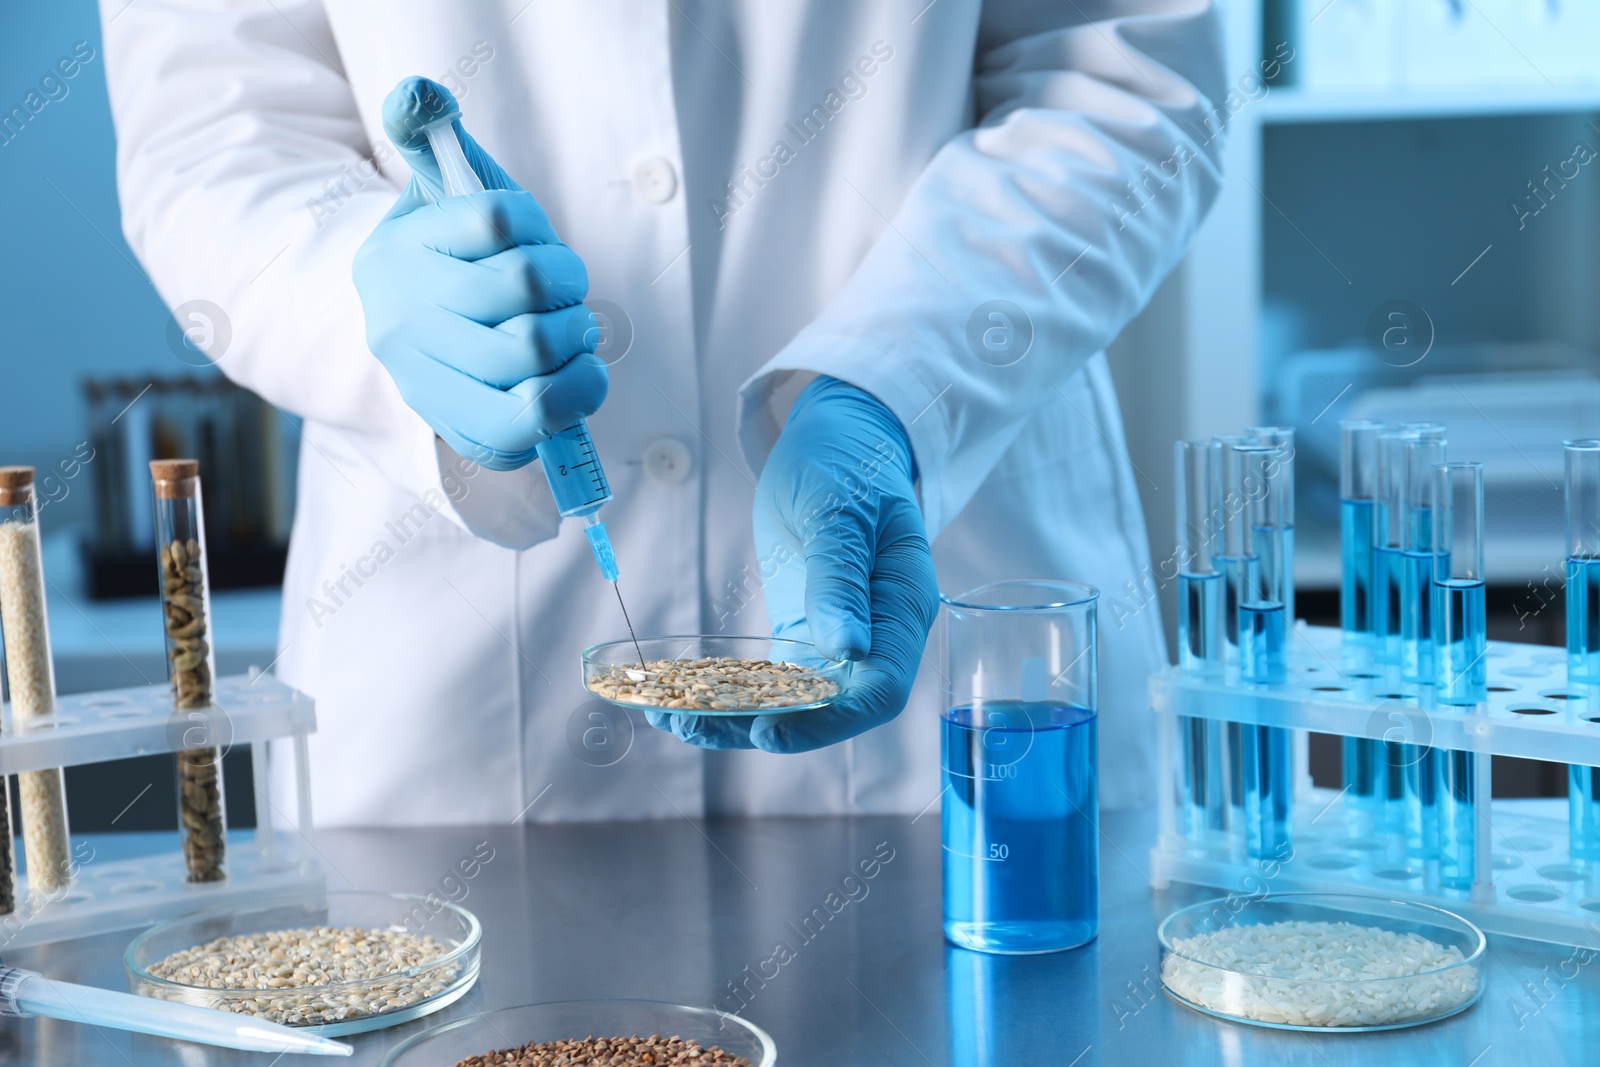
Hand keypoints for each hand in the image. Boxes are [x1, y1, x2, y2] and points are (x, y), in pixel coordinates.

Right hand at [353, 77, 603, 470]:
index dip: (538, 225)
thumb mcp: (439, 193)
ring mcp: (430, 381)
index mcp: (398, 253)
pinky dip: (580, 391)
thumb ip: (428, 132)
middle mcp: (403, 318)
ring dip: (578, 336)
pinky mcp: (467, 430)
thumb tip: (418, 94)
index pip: (497, 216)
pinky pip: (537, 416)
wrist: (426, 352)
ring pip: (533, 347)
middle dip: (570, 283)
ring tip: (576, 336)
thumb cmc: (454, 265)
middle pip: (525, 283)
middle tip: (570, 295)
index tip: (534, 239)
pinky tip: (580, 376)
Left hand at [646, 377, 938, 750]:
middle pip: (833, 708)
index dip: (829, 721)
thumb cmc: (849, 462)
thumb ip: (842, 580)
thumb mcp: (840, 511)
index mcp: (902, 607)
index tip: (770, 731)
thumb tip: (848, 650)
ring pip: (795, 702)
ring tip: (674, 716)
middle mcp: (877, 635)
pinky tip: (681, 697)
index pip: (880, 689)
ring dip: (737, 717)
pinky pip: (770, 680)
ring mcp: (838, 637)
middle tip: (697, 724)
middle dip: (769, 726)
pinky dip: (730, 693)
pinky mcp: (803, 633)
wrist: (838, 438)